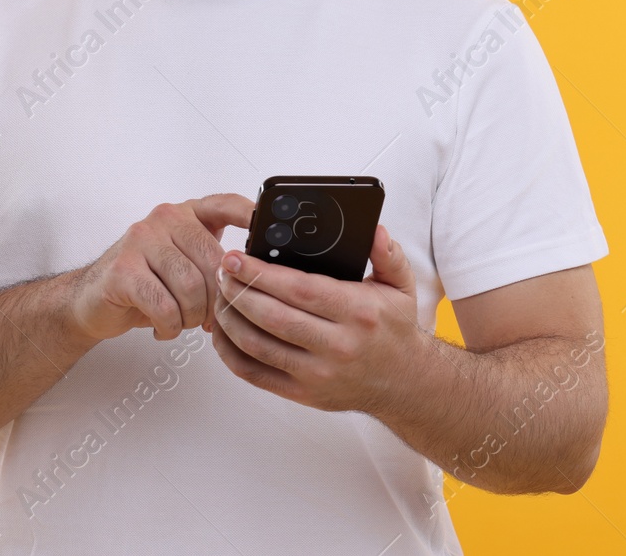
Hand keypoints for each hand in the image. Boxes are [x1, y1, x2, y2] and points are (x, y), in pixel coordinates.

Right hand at [69, 193, 255, 342]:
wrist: (92, 300)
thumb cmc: (147, 283)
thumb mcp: (185, 262)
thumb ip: (216, 258)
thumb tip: (259, 275)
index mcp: (186, 213)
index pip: (225, 204)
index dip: (250, 215)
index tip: (270, 233)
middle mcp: (165, 219)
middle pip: (213, 260)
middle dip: (217, 299)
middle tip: (211, 319)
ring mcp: (141, 240)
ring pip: (191, 286)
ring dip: (192, 317)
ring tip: (184, 322)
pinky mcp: (122, 270)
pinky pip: (165, 306)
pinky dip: (170, 326)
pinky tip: (164, 327)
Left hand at [211, 224, 423, 412]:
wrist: (404, 382)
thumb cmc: (394, 331)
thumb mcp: (401, 286)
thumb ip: (388, 255)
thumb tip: (376, 232)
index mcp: (358, 312)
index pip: (300, 289)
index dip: (262, 273)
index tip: (238, 258)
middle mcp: (337, 345)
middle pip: (272, 316)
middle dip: (239, 291)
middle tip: (222, 271)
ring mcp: (317, 374)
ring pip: (257, 345)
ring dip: (230, 319)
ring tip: (220, 295)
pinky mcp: (302, 393)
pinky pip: (254, 374)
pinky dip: (231, 353)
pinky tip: (224, 332)